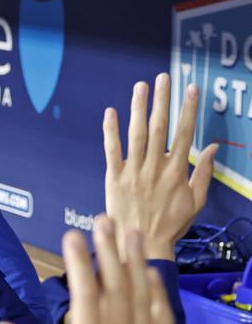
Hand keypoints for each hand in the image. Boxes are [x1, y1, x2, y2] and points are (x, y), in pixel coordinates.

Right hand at [0, 217, 173, 323]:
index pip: (85, 295)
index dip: (79, 261)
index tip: (72, 236)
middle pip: (117, 286)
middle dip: (109, 250)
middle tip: (102, 220)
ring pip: (142, 297)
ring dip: (135, 263)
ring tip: (129, 233)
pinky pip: (162, 320)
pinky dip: (157, 293)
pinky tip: (151, 275)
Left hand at [104, 73, 217, 260]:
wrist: (140, 245)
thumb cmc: (169, 226)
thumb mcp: (195, 202)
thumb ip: (203, 173)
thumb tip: (212, 149)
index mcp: (176, 171)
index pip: (184, 133)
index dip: (188, 109)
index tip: (191, 89)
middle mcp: (154, 168)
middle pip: (159, 127)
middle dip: (162, 100)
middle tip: (163, 78)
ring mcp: (133, 172)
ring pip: (136, 134)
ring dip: (138, 108)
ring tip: (141, 86)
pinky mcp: (114, 179)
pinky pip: (111, 151)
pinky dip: (111, 131)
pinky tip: (111, 112)